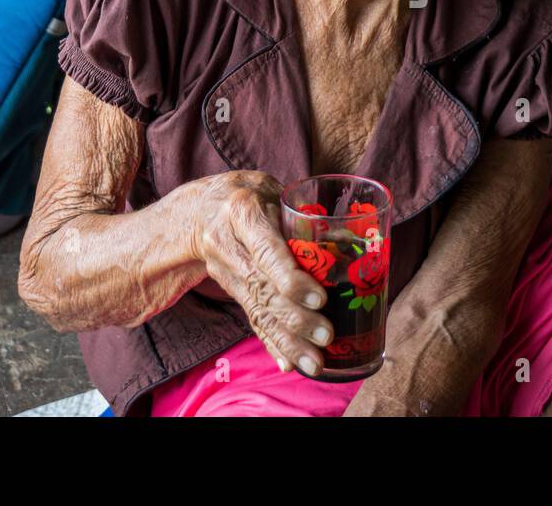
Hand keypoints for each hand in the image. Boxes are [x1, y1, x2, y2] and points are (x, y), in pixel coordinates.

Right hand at [191, 170, 332, 375]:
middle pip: (262, 288)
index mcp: (242, 212)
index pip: (267, 252)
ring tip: (313, 363)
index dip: (292, 279)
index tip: (320, 299)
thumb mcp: (272, 189)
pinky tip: (288, 363)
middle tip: (326, 336)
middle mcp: (227, 244)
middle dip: (295, 318)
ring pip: (257, 310)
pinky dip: (271, 343)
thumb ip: (304, 211)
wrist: (202, 208)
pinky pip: (252, 318)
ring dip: (286, 341)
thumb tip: (349, 239)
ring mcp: (224, 270)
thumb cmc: (251, 194)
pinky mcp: (230, 288)